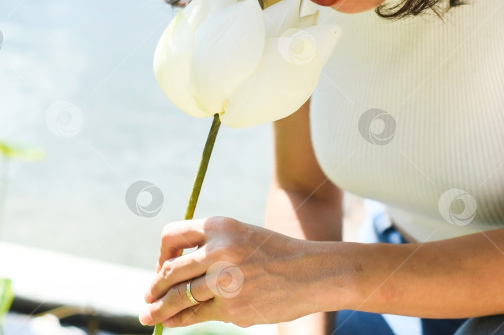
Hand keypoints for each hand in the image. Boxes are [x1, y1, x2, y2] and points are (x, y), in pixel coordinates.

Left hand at [139, 216, 319, 328]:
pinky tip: (172, 323)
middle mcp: (219, 249)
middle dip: (154, 288)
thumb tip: (173, 271)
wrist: (311, 272)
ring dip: (160, 310)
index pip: (172, 235)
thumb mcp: (243, 236)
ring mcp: (225, 281)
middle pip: (170, 271)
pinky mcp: (232, 308)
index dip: (162, 253)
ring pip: (179, 297)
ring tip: (150, 315)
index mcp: (221, 225)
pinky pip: (198, 316)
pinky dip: (181, 320)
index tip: (162, 266)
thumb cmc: (274, 253)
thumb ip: (212, 247)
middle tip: (148, 297)